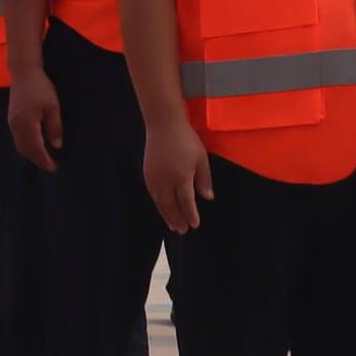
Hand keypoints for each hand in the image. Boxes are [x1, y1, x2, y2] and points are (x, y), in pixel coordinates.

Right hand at [8, 63, 64, 172]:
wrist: (23, 72)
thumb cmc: (40, 87)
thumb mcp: (52, 106)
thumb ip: (54, 127)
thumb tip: (56, 146)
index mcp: (27, 124)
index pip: (36, 149)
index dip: (45, 160)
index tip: (54, 168)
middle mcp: (16, 126)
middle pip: (25, 150)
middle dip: (37, 160)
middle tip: (50, 165)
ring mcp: (12, 123)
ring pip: (20, 145)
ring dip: (31, 154)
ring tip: (43, 157)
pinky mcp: (11, 118)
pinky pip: (17, 138)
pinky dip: (26, 146)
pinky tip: (34, 144)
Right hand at [140, 116, 211, 233]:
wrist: (163, 124)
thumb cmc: (185, 139)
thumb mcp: (201, 158)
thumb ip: (204, 179)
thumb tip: (208, 197)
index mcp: (181, 177)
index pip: (186, 202)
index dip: (191, 215)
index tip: (195, 224)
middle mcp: (166, 180)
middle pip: (171, 206)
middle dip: (178, 219)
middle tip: (182, 230)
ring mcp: (154, 178)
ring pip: (160, 202)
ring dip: (167, 215)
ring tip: (173, 225)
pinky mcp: (147, 174)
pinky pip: (153, 195)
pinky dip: (158, 205)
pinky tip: (163, 208)